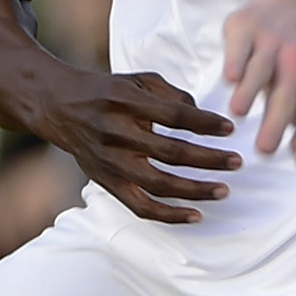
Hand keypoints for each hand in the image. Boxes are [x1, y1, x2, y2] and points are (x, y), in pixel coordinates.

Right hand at [32, 71, 237, 223]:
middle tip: (236, 162)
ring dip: (195, 190)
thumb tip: (202, 116)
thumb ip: (171, 94)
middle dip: (208, 159)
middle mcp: (115, 133)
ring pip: (157, 184)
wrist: (59, 107)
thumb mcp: (137, 80)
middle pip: (169, 152)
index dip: (204, 123)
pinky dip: (169, 215)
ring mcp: (110, 162)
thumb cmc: (107, 92)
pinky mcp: (106, 182)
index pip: (173, 116)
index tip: (229, 128)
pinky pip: (140, 207)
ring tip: (223, 190)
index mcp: (124, 101)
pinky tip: (195, 215)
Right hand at [219, 0, 295, 166]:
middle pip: (287, 95)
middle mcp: (294, 61)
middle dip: (277, 122)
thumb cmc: (294, 59)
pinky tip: (229, 78)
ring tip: (237, 113)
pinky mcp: (245, 25)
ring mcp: (270, 42)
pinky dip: (236, 59)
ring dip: (251, 89)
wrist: (291, 4)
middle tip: (264, 150)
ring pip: (262, 68)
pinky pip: (241, 44)